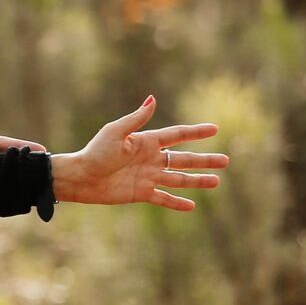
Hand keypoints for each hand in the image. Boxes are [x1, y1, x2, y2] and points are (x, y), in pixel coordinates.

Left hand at [51, 96, 227, 210]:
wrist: (79, 178)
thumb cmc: (95, 153)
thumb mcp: (115, 133)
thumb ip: (136, 119)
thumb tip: (153, 99)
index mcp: (145, 142)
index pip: (177, 135)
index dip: (196, 132)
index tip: (215, 129)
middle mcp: (149, 159)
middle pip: (183, 159)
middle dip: (204, 160)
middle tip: (226, 161)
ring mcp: (147, 176)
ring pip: (178, 178)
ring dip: (197, 181)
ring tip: (217, 182)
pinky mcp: (140, 193)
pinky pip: (163, 198)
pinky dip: (177, 202)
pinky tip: (192, 205)